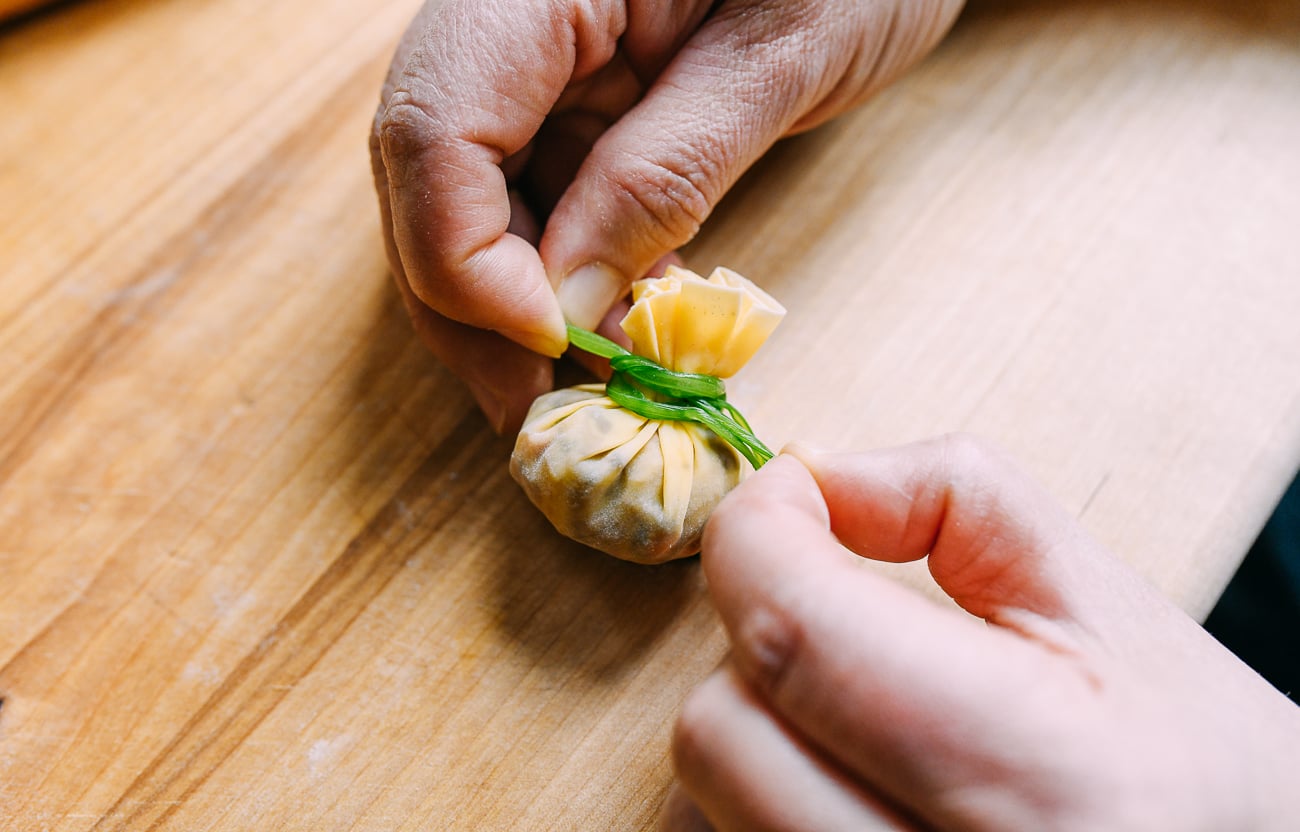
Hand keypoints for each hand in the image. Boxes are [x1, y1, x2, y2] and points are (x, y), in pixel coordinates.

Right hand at [370, 0, 962, 431]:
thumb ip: (661, 174)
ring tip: (597, 380)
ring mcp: (528, 62)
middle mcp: (503, 20)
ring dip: (520, 307)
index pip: (434, 131)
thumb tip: (563, 309)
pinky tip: (619, 325)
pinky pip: (531, 202)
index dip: (470, 258)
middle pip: (425, 181)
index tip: (552, 341)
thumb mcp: (778, 58)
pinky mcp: (564, 102)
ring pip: (464, 206)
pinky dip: (565, 277)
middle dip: (476, 310)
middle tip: (544, 411)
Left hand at [663, 437, 1299, 830]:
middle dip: (760, 643)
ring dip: (752, 731)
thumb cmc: (1196, 768)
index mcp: (1039, 779)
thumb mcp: (1108, 603)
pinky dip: (745, 803)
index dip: (756, 537)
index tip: (781, 499)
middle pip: (723, 729)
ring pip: (700, 805)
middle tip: (844, 625)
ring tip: (858, 723)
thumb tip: (810, 476)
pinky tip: (836, 784)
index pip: (795, 635)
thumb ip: (957, 500)